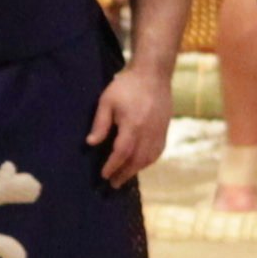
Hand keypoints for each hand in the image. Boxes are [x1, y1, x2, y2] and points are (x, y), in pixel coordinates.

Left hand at [87, 64, 168, 187]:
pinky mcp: (165, 129)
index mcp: (133, 125)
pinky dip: (148, 161)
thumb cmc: (126, 86)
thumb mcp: (107, 101)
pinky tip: (140, 164)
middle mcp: (148, 132)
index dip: (112, 166)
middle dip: (124, 174)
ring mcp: (159, 132)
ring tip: (125, 176)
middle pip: (136, 160)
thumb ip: (100, 123)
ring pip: (148, 158)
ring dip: (136, 170)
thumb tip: (91, 143)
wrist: (153, 74)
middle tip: (113, 184)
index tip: (104, 174)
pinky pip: (158, 152)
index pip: (122, 152)